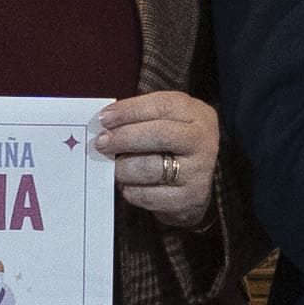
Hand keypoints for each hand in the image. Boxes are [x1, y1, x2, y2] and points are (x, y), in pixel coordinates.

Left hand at [96, 90, 224, 225]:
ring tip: (117, 168)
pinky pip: (149, 195)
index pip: (161, 106)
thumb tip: (105, 123)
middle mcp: (202, 141)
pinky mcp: (189, 198)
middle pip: (159, 135)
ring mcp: (198, 171)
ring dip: (124, 168)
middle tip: (101, 143)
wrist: (196, 185)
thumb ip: (141, 118)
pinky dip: (131, 191)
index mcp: (197, 114)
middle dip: (124, 138)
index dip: (129, 111)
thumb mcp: (168, 121)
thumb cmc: (173, 146)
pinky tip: (129, 186)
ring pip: (150, 168)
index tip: (104, 118)